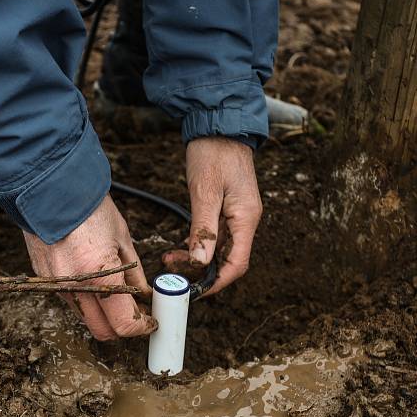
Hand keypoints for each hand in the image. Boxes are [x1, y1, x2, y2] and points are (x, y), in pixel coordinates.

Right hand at [23, 195, 156, 340]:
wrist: (48, 188)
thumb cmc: (88, 207)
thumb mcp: (122, 238)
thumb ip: (134, 273)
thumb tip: (143, 294)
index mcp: (100, 275)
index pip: (124, 324)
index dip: (141, 326)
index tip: (149, 320)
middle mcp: (75, 288)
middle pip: (103, 330)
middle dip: (122, 326)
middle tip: (135, 312)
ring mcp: (56, 286)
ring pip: (85, 317)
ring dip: (102, 313)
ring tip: (115, 290)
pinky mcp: (44, 280)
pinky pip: (70, 301)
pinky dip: (85, 298)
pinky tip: (92, 278)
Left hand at [163, 137, 261, 295]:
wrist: (218, 124)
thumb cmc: (213, 153)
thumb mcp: (204, 191)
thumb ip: (203, 228)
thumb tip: (201, 262)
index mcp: (246, 218)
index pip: (237, 264)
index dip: (217, 282)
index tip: (196, 291)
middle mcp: (246, 220)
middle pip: (228, 260)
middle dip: (202, 272)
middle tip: (175, 273)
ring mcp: (237, 215)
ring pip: (219, 250)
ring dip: (196, 259)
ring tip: (170, 259)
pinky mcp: (227, 209)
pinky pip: (214, 236)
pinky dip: (196, 244)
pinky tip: (179, 247)